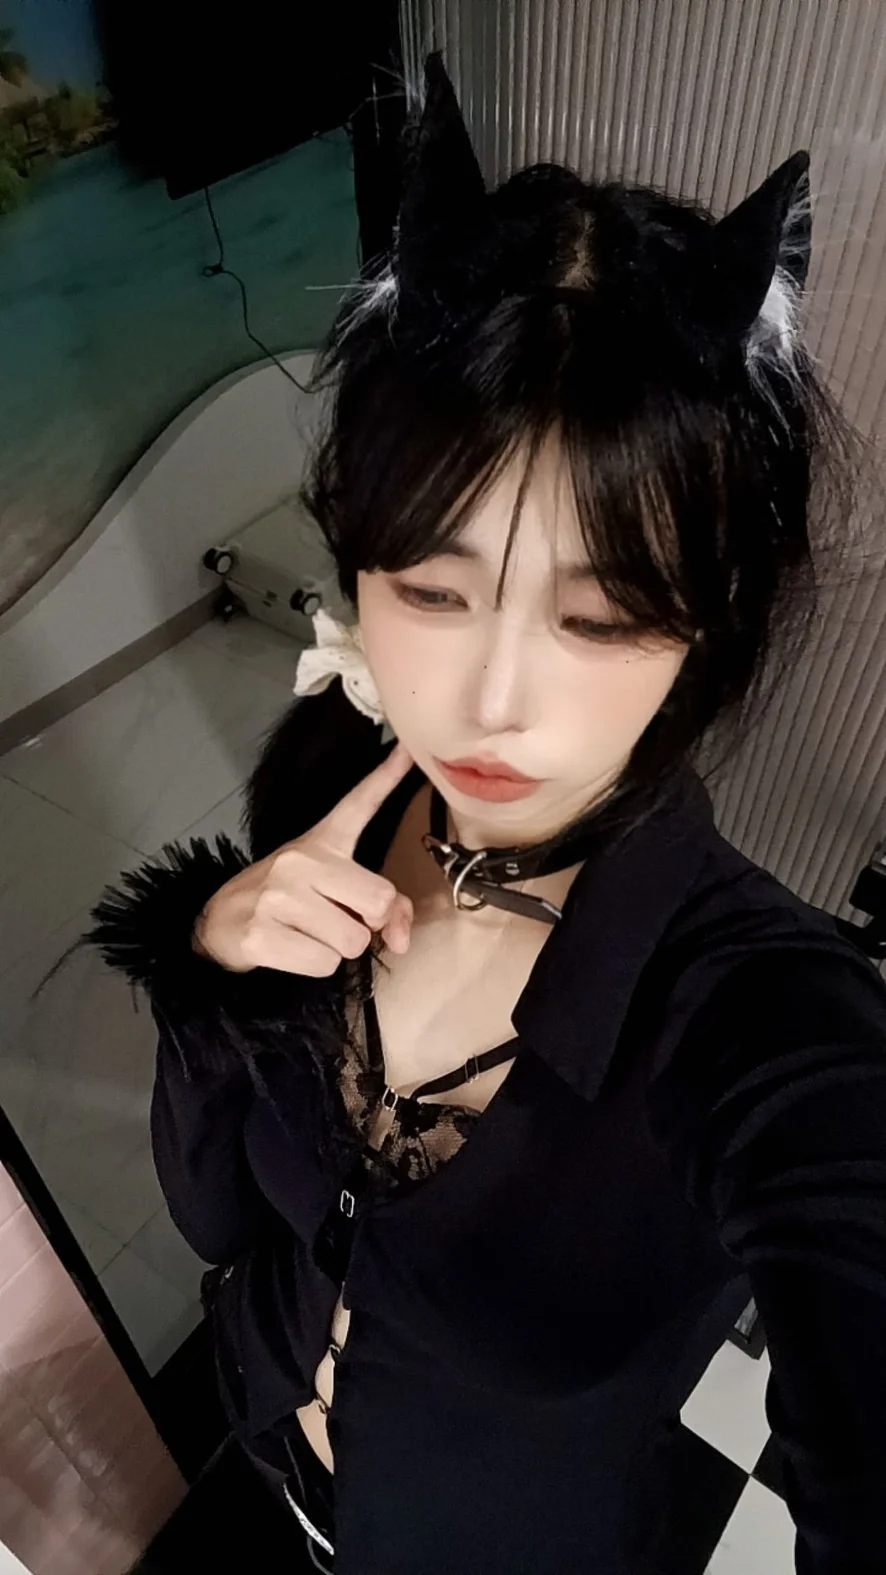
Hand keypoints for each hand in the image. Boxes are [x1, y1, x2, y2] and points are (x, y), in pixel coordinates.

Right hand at [193, 741, 416, 974]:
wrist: (218, 922)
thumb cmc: (285, 901)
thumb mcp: (330, 889)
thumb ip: (381, 906)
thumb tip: (400, 938)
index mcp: (322, 841)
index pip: (358, 804)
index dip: (386, 776)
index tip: (408, 747)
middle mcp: (302, 861)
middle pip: (378, 900)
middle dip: (369, 924)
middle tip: (342, 921)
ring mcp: (279, 895)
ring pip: (352, 941)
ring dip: (339, 950)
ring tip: (309, 934)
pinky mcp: (262, 932)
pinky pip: (323, 964)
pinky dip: (316, 967)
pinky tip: (291, 949)